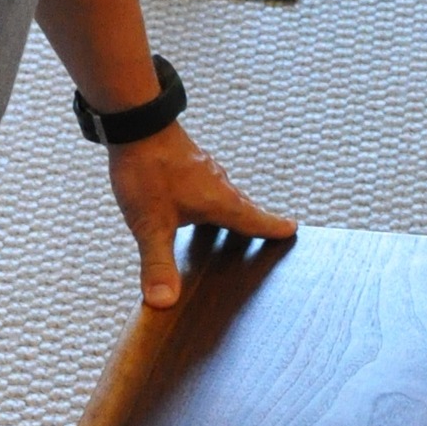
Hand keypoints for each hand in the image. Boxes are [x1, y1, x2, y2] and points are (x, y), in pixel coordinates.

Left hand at [106, 122, 296, 307]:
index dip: (272, 228)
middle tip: (272, 231)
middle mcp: (218, 184)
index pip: (254, 220)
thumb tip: (164, 303)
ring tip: (236, 224)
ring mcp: (203, 170)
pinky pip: (209, 186)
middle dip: (257, 222)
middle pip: (244, 208)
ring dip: (234, 210)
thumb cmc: (147, 171)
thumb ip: (157, 263)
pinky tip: (197, 203)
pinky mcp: (187, 162)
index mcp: (219, 201)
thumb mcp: (150, 224)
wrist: (134, 122)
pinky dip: (212, 200)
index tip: (293, 231)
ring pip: (226, 196)